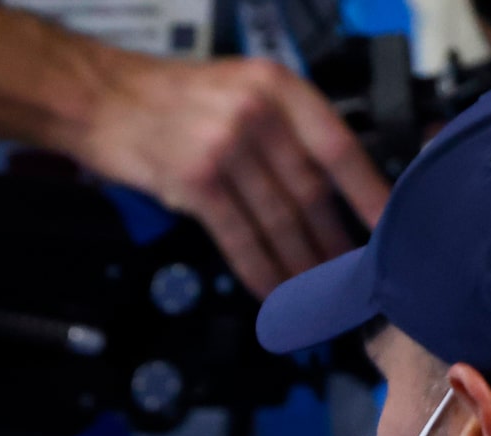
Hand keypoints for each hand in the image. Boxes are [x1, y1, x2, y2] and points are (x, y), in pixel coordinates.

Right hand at [65, 53, 389, 292]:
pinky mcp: (195, 183)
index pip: (337, 145)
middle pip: (310, 191)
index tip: (389, 228)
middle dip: (334, 242)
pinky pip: (240, 238)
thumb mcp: (237, 89)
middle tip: (351, 276)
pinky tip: (274, 290)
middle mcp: (255, 113)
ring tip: (317, 294)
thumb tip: (323, 182)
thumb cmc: (167, 99)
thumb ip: (281, 126)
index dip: (368, 193)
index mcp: (275, 86)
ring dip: (301, 265)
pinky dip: (261, 269)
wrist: (101, 99)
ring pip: (279, 220)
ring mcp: (224, 148)